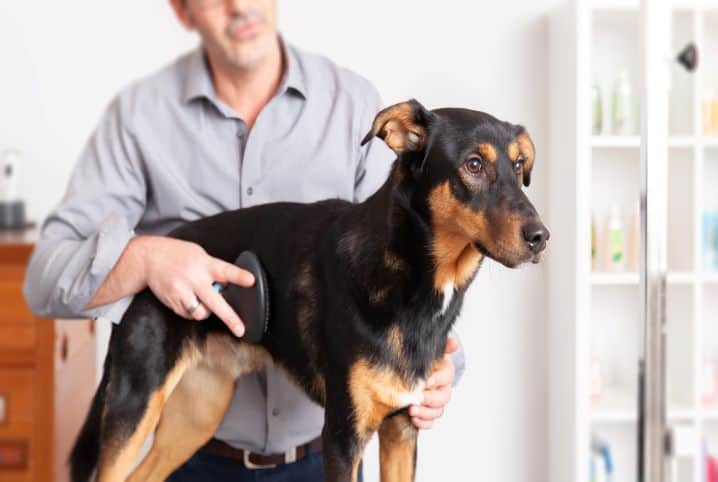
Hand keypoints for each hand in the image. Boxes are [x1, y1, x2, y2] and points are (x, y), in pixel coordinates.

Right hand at [133, 236, 254, 336]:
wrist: (149, 258)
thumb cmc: (178, 255)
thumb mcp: (200, 255)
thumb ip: (213, 269)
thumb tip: (227, 284)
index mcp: (204, 264)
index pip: (225, 271)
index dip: (239, 277)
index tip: (251, 281)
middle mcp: (194, 279)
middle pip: (214, 302)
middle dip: (229, 317)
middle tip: (240, 329)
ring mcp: (182, 292)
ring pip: (200, 313)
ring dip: (206, 311)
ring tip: (203, 300)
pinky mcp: (172, 301)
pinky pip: (188, 314)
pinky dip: (193, 311)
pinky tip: (190, 299)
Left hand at [409, 337, 457, 428]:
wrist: (401, 376)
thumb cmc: (415, 362)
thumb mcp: (423, 351)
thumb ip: (439, 346)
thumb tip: (454, 343)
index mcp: (443, 371)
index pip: (448, 375)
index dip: (438, 379)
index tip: (427, 381)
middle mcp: (442, 388)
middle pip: (444, 397)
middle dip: (430, 399)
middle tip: (417, 397)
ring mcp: (435, 402)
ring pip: (438, 411)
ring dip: (425, 412)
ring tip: (411, 410)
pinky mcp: (426, 414)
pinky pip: (431, 422)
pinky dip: (423, 423)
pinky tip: (414, 419)